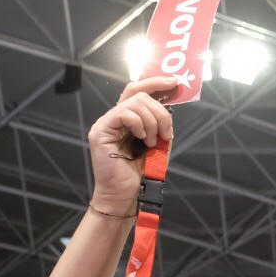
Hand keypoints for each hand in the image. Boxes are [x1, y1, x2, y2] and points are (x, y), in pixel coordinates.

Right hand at [86, 77, 177, 211]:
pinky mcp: (100, 131)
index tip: (175, 81)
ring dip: (153, 122)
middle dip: (160, 111)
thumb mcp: (160, 143)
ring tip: (153, 143)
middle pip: (140, 95)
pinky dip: (140, 125)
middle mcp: (115, 118)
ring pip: (135, 103)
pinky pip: (124, 114)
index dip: (156, 82)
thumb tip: (170, 105)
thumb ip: (162, 124)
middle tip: (166, 133)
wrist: (127, 194)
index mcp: (128, 119)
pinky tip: (143, 140)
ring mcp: (106, 123)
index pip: (138, 91)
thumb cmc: (142, 172)